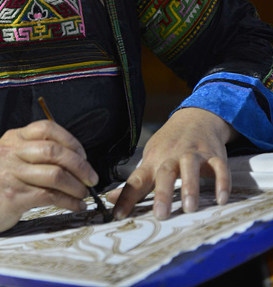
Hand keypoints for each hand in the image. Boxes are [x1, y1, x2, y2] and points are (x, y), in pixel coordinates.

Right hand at [0, 119, 98, 236]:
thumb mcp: (13, 155)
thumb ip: (36, 150)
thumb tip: (76, 158)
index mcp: (14, 137)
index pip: (48, 128)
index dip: (71, 141)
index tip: (83, 155)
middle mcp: (12, 151)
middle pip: (54, 151)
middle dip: (80, 165)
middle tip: (91, 177)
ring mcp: (12, 173)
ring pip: (55, 174)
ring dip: (76, 186)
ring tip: (83, 193)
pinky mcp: (14, 196)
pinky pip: (50, 196)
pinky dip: (68, 202)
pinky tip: (75, 205)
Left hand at [107, 108, 237, 220]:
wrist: (195, 117)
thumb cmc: (169, 144)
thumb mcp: (150, 159)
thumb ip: (135, 182)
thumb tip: (111, 199)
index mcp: (154, 161)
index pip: (137, 180)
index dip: (126, 197)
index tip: (118, 215)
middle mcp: (172, 156)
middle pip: (165, 172)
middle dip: (162, 193)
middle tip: (161, 215)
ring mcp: (193, 154)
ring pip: (190, 167)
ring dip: (190, 186)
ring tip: (189, 207)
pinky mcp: (214, 155)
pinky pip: (219, 167)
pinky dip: (221, 182)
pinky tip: (221, 199)